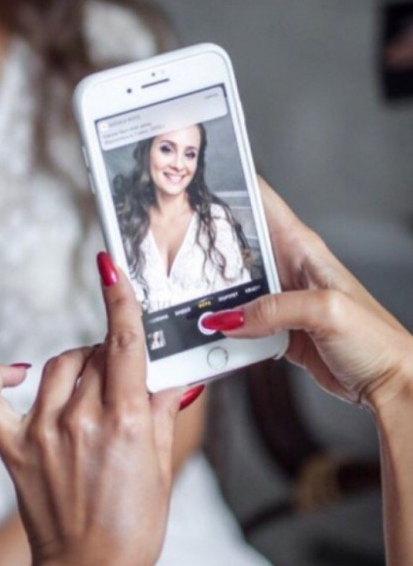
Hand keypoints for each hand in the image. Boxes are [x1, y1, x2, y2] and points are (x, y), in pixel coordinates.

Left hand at [0, 255, 190, 565]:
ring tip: (90, 391)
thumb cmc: (133, 531)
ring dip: (75, 367)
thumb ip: (160, 412)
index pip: (122, 342)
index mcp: (123, 421)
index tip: (110, 268)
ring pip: (56, 366)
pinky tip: (18, 373)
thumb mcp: (162, 467)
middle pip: (94, 354)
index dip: (118, 299)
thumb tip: (169, 376)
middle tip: (124, 384)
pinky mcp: (13, 449)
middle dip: (112, 358)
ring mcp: (41, 432)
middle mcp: (79, 419)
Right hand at [203, 181, 412, 414]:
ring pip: (232, 288)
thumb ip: (272, 310)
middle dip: (206, 245)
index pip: (261, 201)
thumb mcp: (324, 312)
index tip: (199, 183)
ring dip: (212, 297)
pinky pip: (240, 325)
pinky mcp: (278, 330)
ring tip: (189, 303)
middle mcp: (289, 269)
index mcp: (302, 249)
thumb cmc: (374, 340)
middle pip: (236, 245)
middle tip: (176, 252)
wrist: (388, 381)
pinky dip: (224, 331)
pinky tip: (212, 336)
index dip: (231, 185)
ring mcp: (281, 300)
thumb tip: (227, 318)